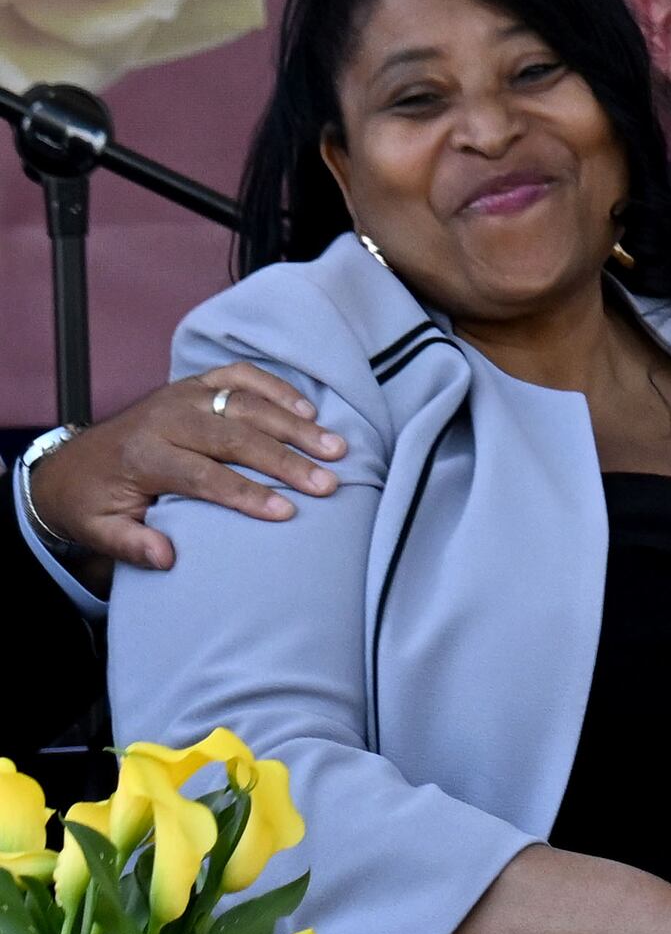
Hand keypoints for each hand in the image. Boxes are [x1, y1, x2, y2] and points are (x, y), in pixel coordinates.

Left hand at [32, 366, 345, 573]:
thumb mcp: (98, 531)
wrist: (72, 463)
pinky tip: (308, 411)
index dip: (246, 493)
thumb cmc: (93, 502)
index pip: (203, 474)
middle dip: (286, 460)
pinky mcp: (195, 384)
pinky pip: (242, 376)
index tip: (286, 512)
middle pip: (236, 436)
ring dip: (295, 425)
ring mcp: (183, 395)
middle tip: (327, 482)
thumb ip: (131, 545)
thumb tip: (168, 558)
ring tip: (335, 447)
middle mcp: (166, 418)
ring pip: (248, 403)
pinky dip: (278, 389)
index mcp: (142, 455)